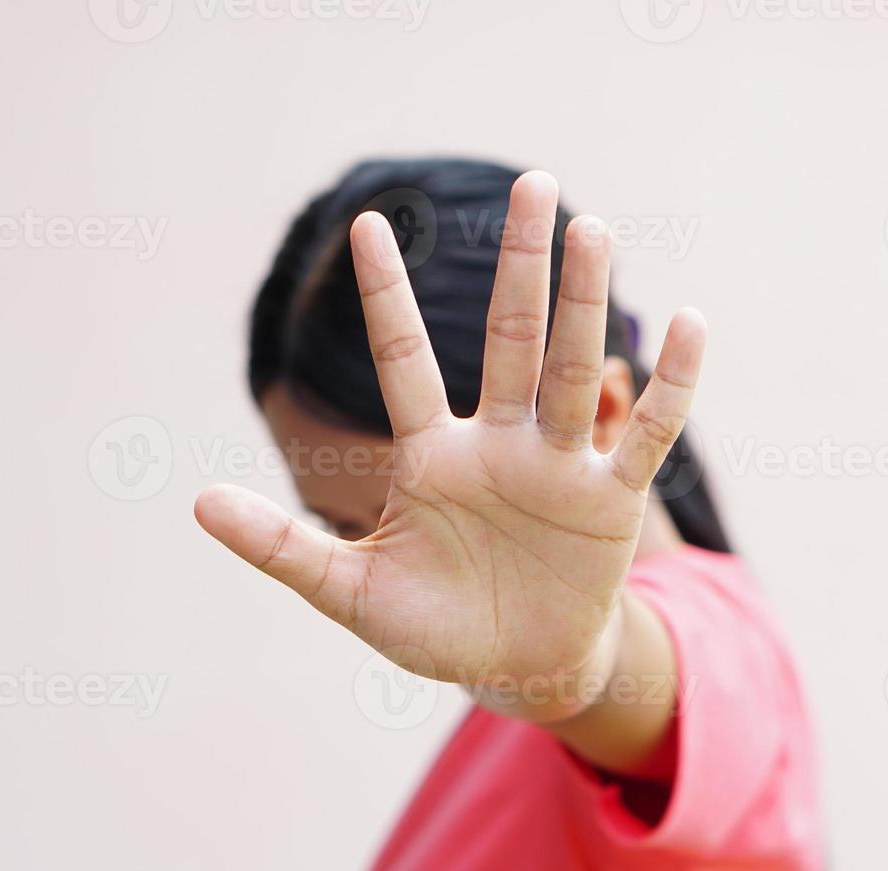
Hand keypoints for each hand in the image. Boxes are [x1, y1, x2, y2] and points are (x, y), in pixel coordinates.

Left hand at [196, 172, 705, 704]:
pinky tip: (691, 322)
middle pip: (512, 340)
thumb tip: (196, 503)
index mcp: (431, 457)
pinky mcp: (609, 498)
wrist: (518, 669)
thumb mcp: (351, 591)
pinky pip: (645, 433)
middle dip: (521, 265)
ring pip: (571, 369)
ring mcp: (558, 464)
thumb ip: (282, 546)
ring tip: (592, 226)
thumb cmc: (434, 628)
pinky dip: (669, 386)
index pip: (407, 358)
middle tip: (534, 184)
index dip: (388, 297)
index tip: (369, 224)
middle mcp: (499, 443)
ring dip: (584, 302)